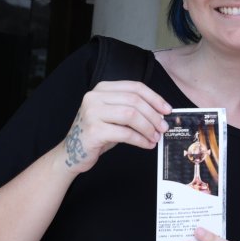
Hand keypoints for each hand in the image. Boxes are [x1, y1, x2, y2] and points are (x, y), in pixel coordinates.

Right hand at [55, 80, 170, 173]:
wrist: (72, 153)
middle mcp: (95, 97)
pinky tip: (147, 144)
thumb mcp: (114, 115)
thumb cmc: (98, 133)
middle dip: (153, 115)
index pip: (135, 87)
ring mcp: (92, 113)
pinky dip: (140, 139)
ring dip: (148, 127)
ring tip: (156, 137)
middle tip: (164, 127)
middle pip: (134, 101)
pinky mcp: (93, 131)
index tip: (167, 110)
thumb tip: (161, 113)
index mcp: (102, 88)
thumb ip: (132, 108)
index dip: (154, 98)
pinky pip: (125, 133)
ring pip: (131, 115)